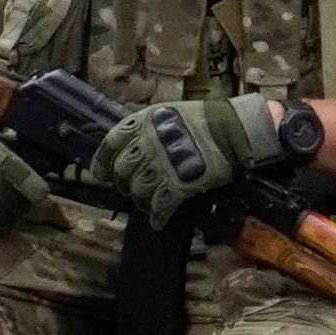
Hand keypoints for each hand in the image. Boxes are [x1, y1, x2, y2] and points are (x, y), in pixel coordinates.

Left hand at [89, 94, 284, 225]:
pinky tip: (158, 221)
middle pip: (121, 170)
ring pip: (138, 190)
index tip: (101, 172)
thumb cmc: (205, 118)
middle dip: (123, 181)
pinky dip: (157, 217)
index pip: (110, 143)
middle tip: (132, 186)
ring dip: (140, 200)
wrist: (235, 130)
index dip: (102, 160)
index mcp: (144, 122)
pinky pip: (159, 207)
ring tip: (148, 202)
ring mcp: (161, 166)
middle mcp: (147, 143)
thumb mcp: (170, 113)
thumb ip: (147, 128)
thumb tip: (132, 146)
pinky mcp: (177, 185)